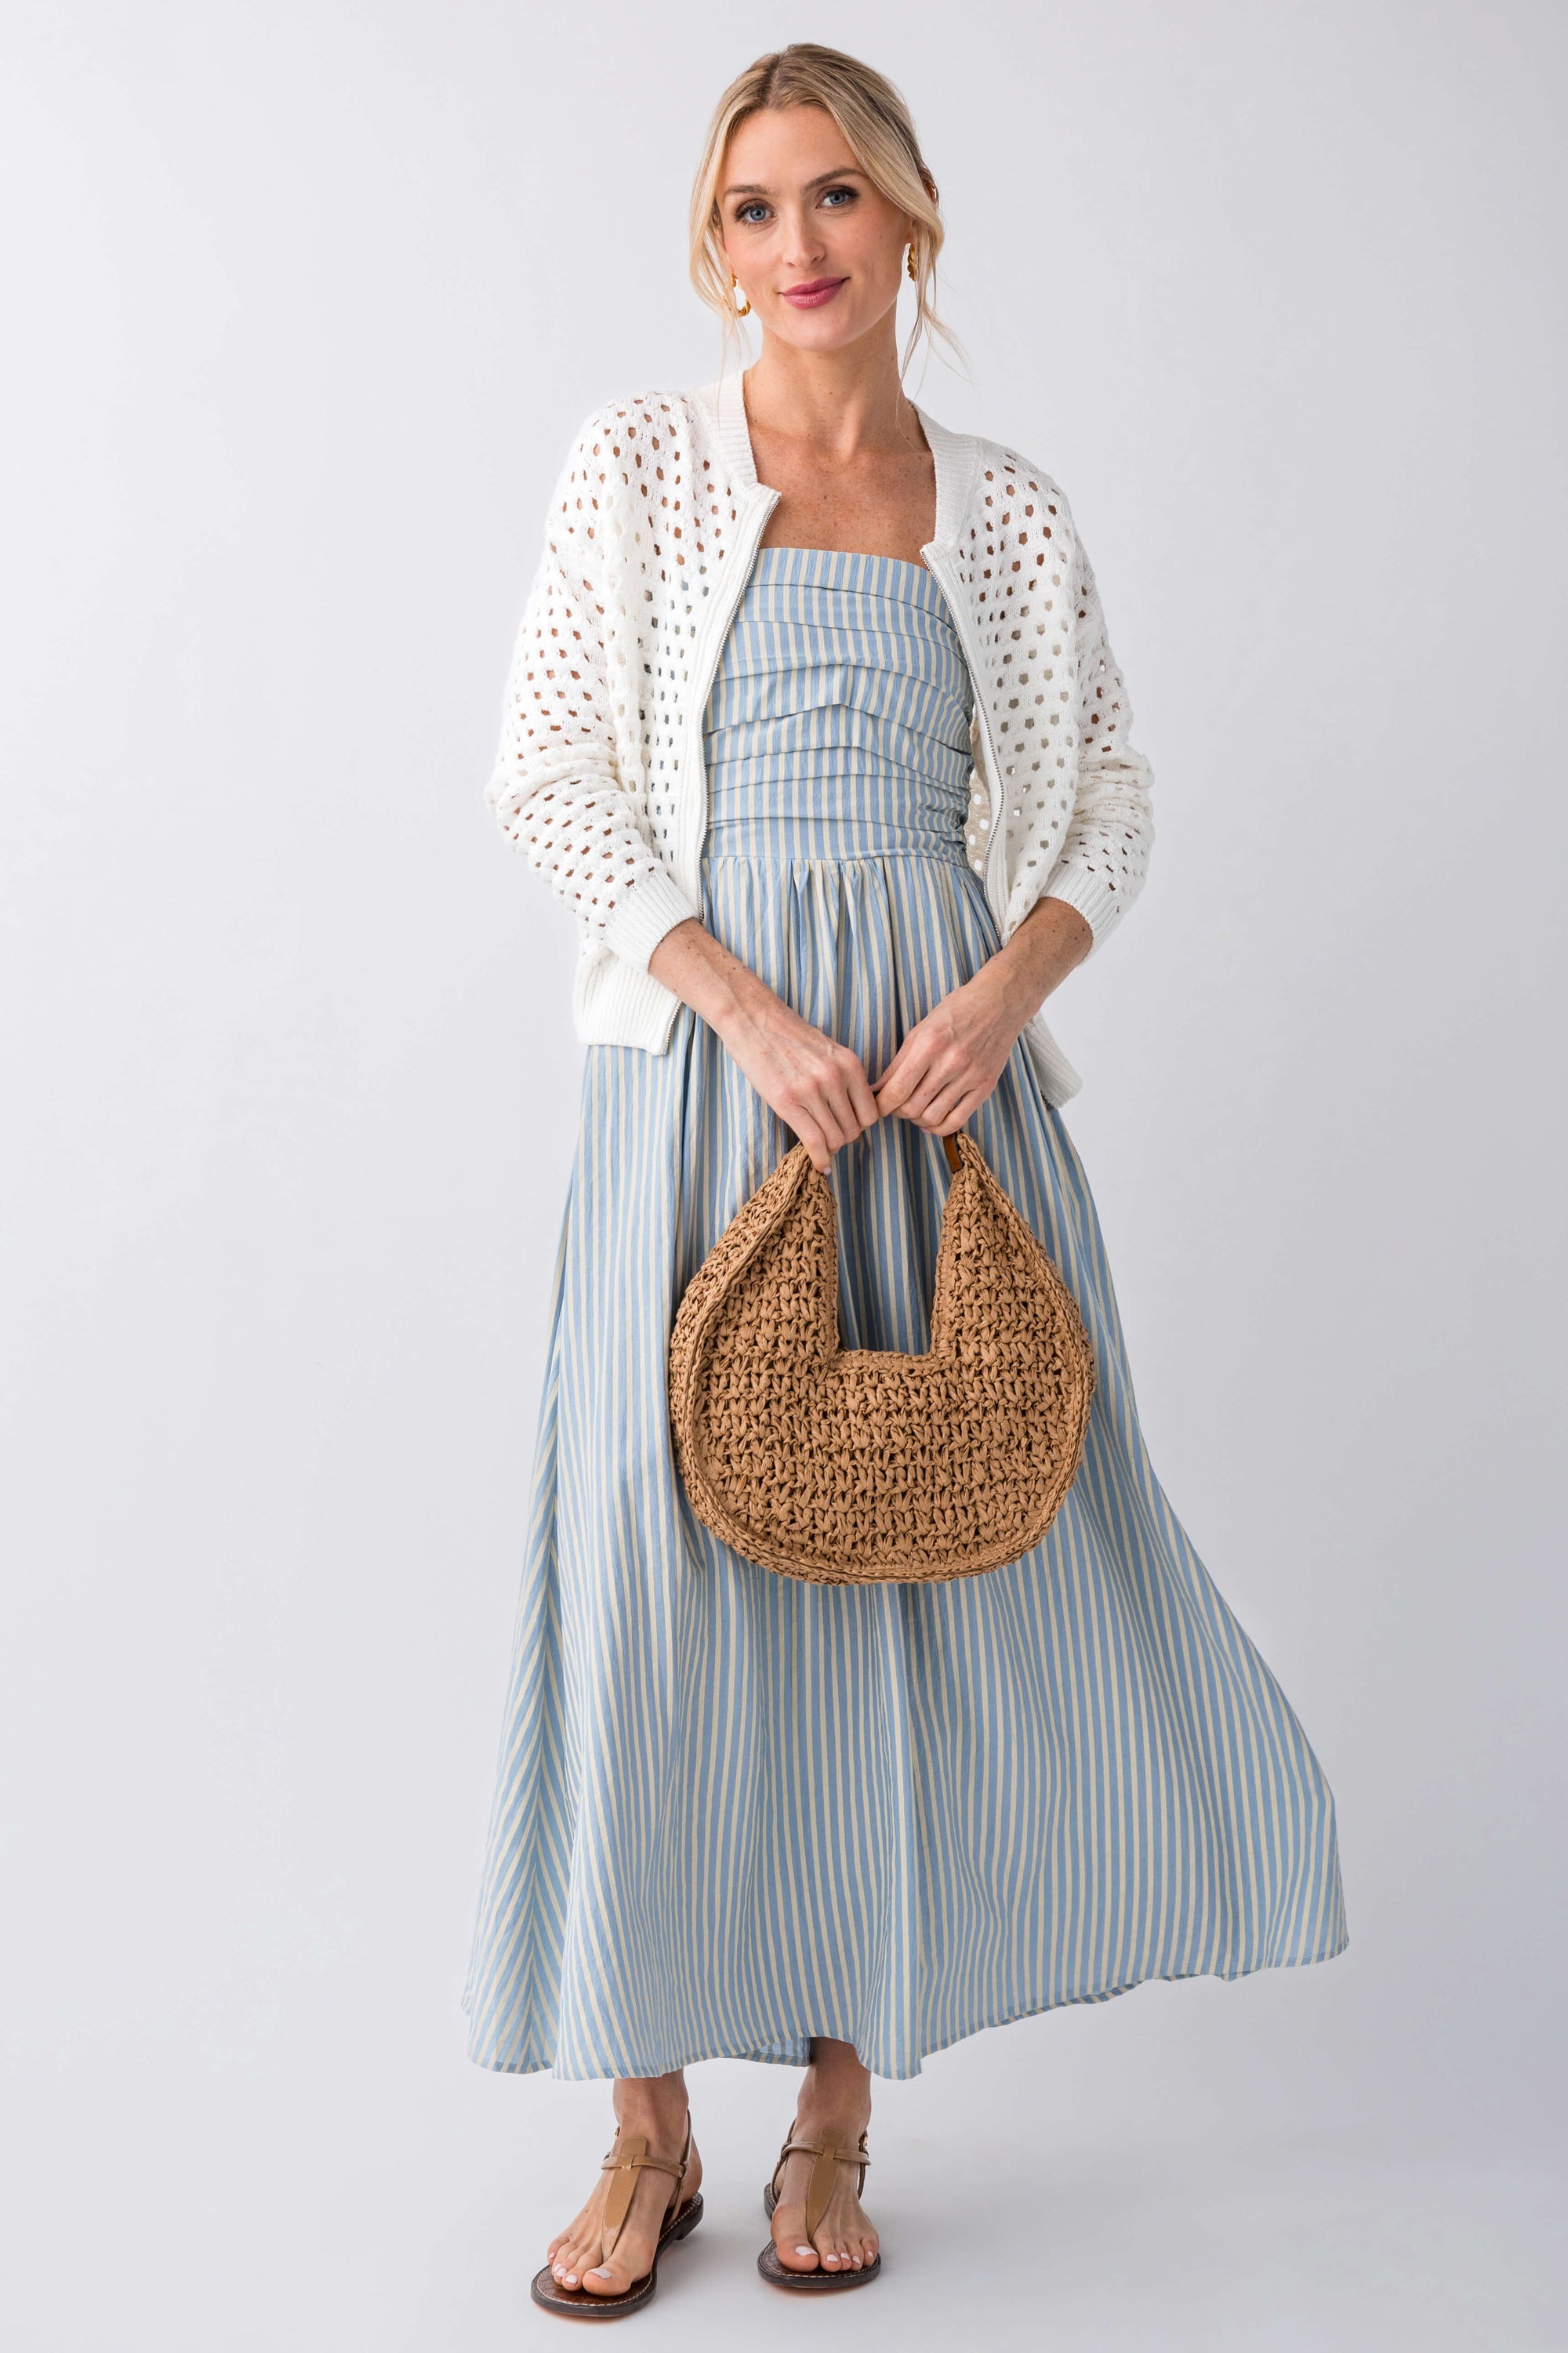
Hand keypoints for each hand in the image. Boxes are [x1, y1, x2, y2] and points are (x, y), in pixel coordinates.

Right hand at [718, 988, 879, 1172]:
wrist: (752, 1019)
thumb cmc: (787, 1035)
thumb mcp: (827, 1051)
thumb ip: (843, 1077)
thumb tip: (851, 1111)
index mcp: (849, 1064)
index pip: (870, 1113)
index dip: (860, 1126)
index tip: (846, 1127)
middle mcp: (835, 1078)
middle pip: (854, 1129)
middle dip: (844, 1138)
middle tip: (830, 1138)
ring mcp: (812, 1090)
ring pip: (836, 1138)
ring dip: (830, 1148)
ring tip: (820, 1145)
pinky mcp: (787, 1102)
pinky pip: (815, 1141)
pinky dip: (819, 1159)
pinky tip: (819, 1165)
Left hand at [871, 966, 1022, 1135]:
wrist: (999, 1003)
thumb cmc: (955, 1012)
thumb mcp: (920, 1030)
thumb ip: (898, 1063)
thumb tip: (877, 1089)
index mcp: (929, 1045)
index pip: (897, 1090)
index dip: (882, 1106)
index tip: (877, 1107)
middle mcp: (950, 1062)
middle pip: (912, 1107)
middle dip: (897, 1112)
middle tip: (896, 1106)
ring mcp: (970, 1076)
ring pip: (932, 1117)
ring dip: (916, 1120)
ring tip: (914, 1110)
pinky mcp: (985, 1086)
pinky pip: (958, 1120)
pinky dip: (939, 1128)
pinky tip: (931, 1121)